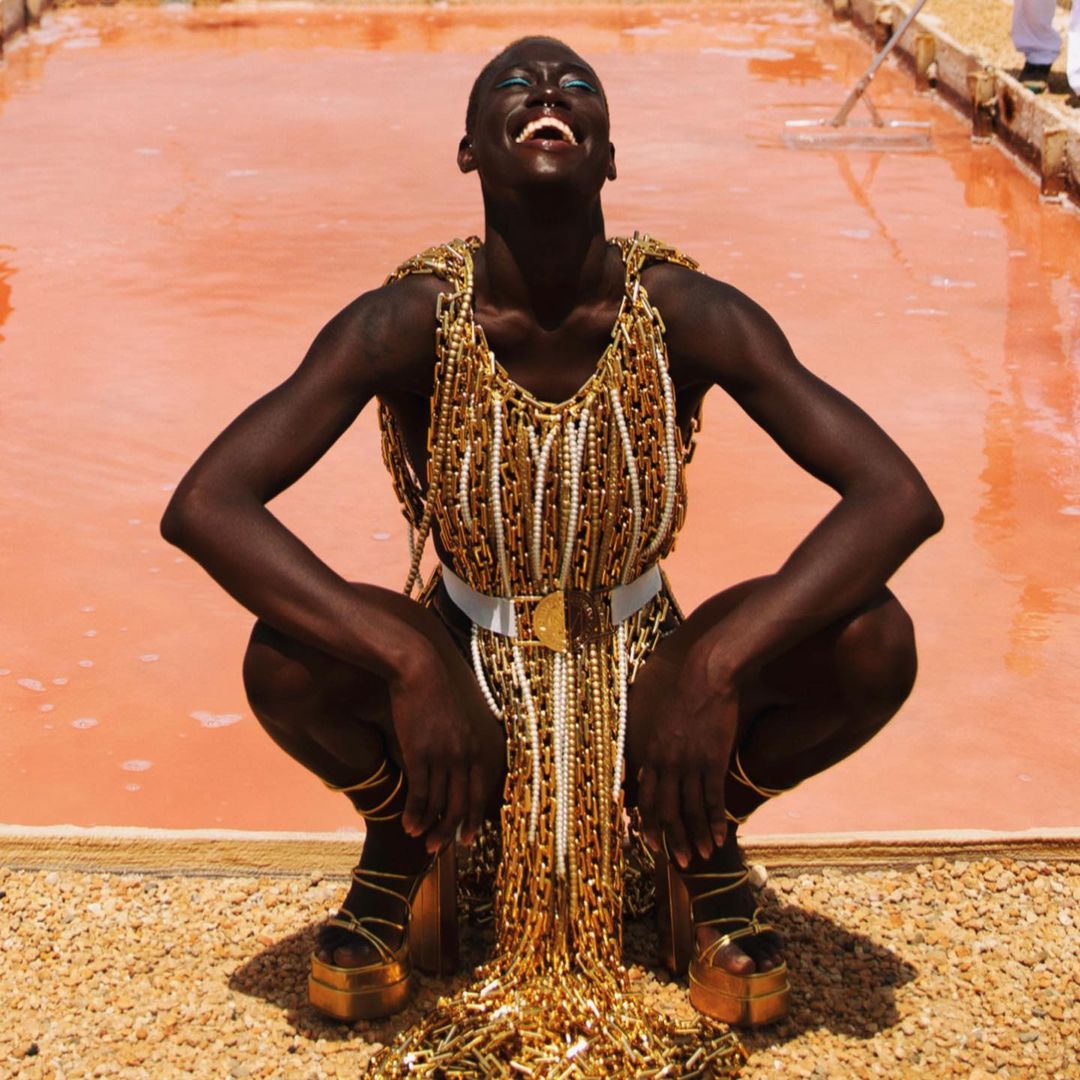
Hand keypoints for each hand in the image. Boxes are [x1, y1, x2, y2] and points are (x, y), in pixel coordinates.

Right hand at [388, 622, 501, 853]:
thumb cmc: (435, 696)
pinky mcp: (420, 754)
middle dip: (450, 830)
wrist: (418, 673)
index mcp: (476, 748)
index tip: (467, 839)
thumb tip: (457, 768)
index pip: (479, 793)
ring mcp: (443, 756)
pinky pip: (420, 793)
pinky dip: (415, 813)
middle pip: (460, 804)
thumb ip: (460, 746)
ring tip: (420, 839)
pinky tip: (407, 825)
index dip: (473, 819)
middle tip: (438, 848)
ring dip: (429, 826)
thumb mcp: (457, 723)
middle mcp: (464, 756)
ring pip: (439, 803)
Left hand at [628, 625, 738, 867]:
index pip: (644, 798)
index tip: (650, 844)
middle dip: (672, 840)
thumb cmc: (679, 691)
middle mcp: (666, 763)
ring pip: (690, 811)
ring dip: (695, 837)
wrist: (705, 676)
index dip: (647, 824)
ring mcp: (689, 764)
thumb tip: (641, 757)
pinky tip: (720, 838)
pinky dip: (715, 822)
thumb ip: (648, 741)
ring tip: (701, 857)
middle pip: (666, 811)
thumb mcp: (653, 717)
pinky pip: (712, 799)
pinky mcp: (712, 760)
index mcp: (648, 753)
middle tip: (678, 862)